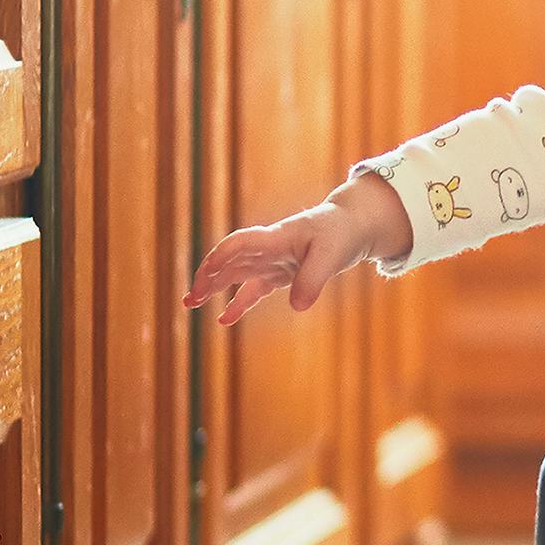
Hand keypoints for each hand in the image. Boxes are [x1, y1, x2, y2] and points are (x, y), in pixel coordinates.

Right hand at [184, 173, 410, 326]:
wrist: (354, 225)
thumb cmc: (342, 233)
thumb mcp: (332, 255)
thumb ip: (313, 279)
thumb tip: (296, 306)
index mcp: (276, 238)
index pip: (240, 244)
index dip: (222, 257)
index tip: (207, 274)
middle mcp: (269, 248)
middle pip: (230, 261)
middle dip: (208, 278)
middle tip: (191, 300)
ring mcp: (273, 260)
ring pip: (237, 274)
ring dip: (214, 288)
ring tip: (191, 305)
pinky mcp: (282, 272)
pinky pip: (254, 288)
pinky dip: (239, 302)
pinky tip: (225, 320)